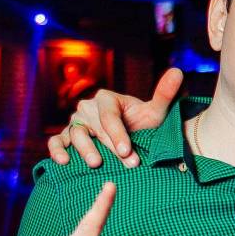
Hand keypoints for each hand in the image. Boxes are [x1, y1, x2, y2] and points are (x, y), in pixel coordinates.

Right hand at [47, 68, 182, 167]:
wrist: (131, 140)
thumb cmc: (141, 125)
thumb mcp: (155, 112)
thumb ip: (164, 94)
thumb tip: (178, 71)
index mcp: (106, 98)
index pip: (109, 116)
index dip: (118, 134)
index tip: (128, 151)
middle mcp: (87, 108)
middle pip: (95, 128)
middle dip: (111, 147)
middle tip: (126, 163)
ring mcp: (75, 123)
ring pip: (75, 134)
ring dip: (84, 149)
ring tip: (96, 164)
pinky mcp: (65, 137)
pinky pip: (56, 141)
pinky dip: (57, 150)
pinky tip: (64, 161)